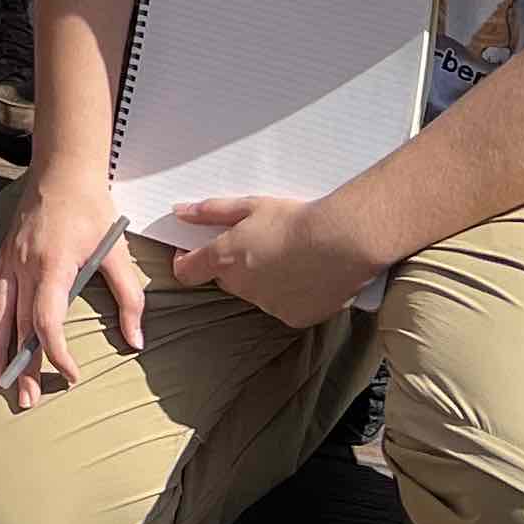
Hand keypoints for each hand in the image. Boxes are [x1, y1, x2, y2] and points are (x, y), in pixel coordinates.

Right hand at [0, 172, 141, 409]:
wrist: (63, 171)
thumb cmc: (92, 209)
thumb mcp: (117, 251)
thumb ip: (128, 297)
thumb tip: (137, 339)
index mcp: (53, 267)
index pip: (47, 321)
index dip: (57, 353)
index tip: (72, 375)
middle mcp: (24, 266)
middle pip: (20, 325)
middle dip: (23, 365)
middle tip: (27, 399)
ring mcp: (9, 260)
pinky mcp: (3, 254)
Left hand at [167, 190, 373, 327]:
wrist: (341, 242)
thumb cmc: (297, 221)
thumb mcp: (250, 206)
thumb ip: (211, 211)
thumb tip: (181, 212)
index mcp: (225, 258)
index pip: (186, 271)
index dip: (186, 261)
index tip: (192, 253)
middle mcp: (242, 286)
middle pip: (226, 280)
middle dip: (234, 266)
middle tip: (259, 245)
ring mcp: (267, 305)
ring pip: (256, 294)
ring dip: (264, 280)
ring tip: (289, 258)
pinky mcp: (293, 318)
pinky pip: (283, 307)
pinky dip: (289, 295)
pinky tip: (305, 275)